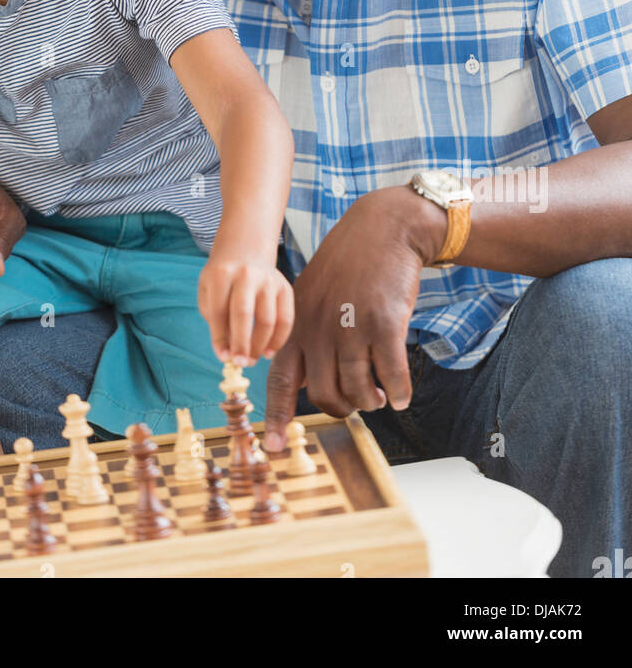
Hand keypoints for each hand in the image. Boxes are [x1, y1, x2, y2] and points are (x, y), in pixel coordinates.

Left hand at [198, 251, 294, 365]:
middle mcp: (246, 274)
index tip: (223, 358)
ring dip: (260, 345)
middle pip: (244, 313)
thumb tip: (227, 352)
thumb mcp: (208, 291)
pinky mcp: (285, 287)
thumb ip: (215, 319)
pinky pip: (286, 318)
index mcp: (221, 274)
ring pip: (268, 319)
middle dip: (241, 343)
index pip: (219, 311)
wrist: (245, 251)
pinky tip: (268, 352)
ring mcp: (268, 279)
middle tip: (240, 363)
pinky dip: (279, 340)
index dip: (220, 338)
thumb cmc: (222, 278)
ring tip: (251, 360)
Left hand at [263, 186, 445, 451]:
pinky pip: (392, 375)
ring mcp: (351, 326)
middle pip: (325, 395)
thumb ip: (306, 336)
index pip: (280, 380)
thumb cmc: (349, 266)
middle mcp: (319, 328)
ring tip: (379, 395)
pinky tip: (401, 394)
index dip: (277, 417)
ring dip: (371, 400)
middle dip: (343, 408)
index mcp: (297, 323)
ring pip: (358, 390)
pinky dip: (399, 391)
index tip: (276, 448)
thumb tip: (307, 385)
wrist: (382, 230)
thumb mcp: (312, 294)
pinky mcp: (384, 323)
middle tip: (357, 403)